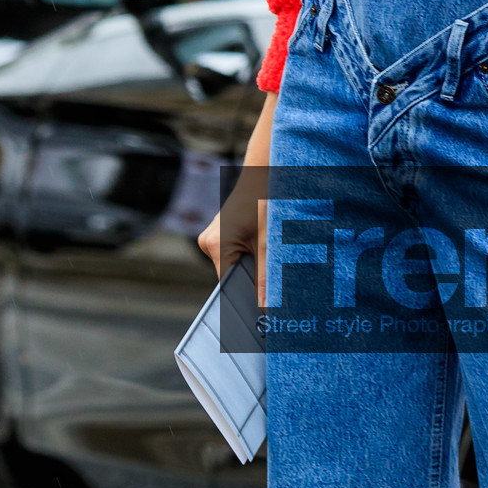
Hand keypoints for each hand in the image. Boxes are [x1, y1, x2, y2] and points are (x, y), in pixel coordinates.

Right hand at [198, 92, 276, 299]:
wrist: (267, 167)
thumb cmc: (268, 198)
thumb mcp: (271, 240)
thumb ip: (267, 276)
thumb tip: (265, 308)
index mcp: (216, 245)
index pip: (227, 287)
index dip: (245, 302)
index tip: (259, 320)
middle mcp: (209, 242)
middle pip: (232, 278)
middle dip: (253, 286)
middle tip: (277, 296)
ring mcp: (215, 237)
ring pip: (236, 266)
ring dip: (256, 270)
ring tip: (276, 267)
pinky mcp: (225, 232)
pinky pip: (238, 254)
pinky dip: (254, 259)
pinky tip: (270, 254)